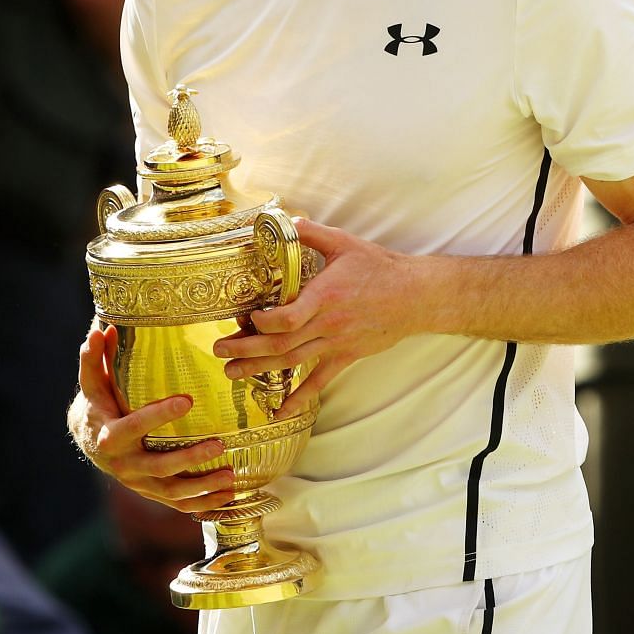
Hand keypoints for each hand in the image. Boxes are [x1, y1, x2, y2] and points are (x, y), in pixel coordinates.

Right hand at [71, 322, 240, 513]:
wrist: (91, 439)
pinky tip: (229, 497)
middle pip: (158, 467)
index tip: (187, 400)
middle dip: (189, 459)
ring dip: (203, 487)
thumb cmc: (99, 403)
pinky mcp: (152, 492)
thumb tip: (100, 328)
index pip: (134, 427)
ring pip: (171, 492)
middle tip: (220, 444)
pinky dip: (204, 504)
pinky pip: (179, 504)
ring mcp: (139, 483)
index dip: (158, 416)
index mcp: (110, 436)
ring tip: (231, 475)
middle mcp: (124, 465)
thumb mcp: (94, 383)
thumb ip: (95, 358)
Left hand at [212, 218, 428, 420]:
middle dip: (246, 348)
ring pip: (292, 362)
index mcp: (325, 295)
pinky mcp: (345, 357)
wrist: (414, 296)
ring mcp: (336, 343)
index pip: (288, 318)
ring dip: (259, 369)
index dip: (262, 323)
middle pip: (281, 343)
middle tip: (219, 350)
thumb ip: (311, 233)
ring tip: (231, 372)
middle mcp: (328, 323)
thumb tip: (284, 221)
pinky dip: (298, 399)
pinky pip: (319, 382)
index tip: (245, 319)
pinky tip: (278, 412)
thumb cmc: (379, 268)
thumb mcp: (344, 243)